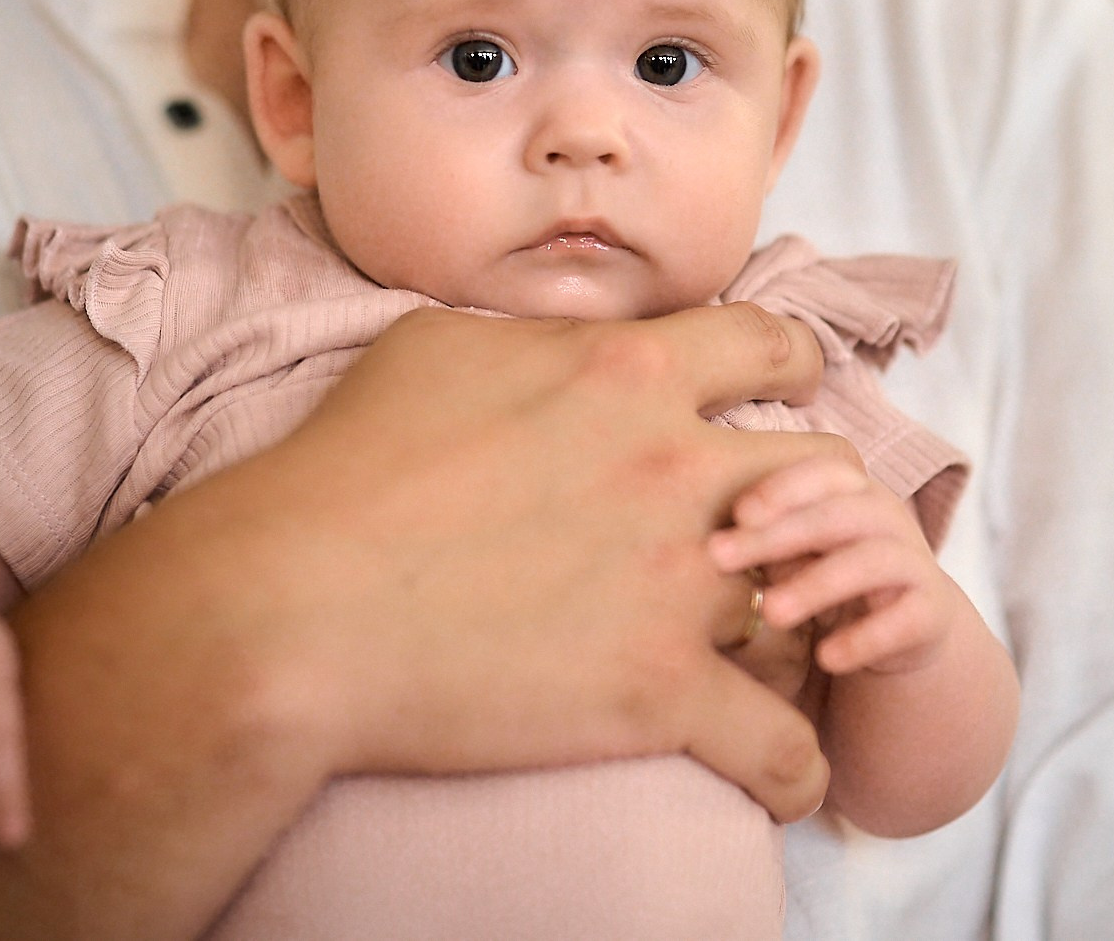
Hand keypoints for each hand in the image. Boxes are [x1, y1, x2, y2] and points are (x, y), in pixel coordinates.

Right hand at [41, 301, 844, 830]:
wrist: (292, 605)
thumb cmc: (345, 468)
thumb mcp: (438, 349)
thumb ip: (532, 340)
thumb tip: (557, 343)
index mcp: (630, 376)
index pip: (769, 345)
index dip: (791, 367)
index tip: (789, 387)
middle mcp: (678, 469)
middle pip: (820, 471)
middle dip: (814, 499)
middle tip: (787, 530)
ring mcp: (678, 585)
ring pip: (813, 600)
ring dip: (803, 623)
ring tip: (779, 648)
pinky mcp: (659, 695)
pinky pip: (780, 745)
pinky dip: (791, 766)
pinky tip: (779, 773)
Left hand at [709, 456, 960, 677]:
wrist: (903, 628)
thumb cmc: (824, 576)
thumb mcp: (791, 554)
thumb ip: (760, 541)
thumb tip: (702, 546)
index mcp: (850, 490)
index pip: (821, 472)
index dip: (782, 488)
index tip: (736, 513)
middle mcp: (886, 517)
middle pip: (837, 513)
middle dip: (778, 535)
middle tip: (720, 559)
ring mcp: (914, 562)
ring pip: (871, 561)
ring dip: (818, 584)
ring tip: (774, 613)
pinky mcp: (933, 613)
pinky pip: (906, 620)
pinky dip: (866, 637)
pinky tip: (827, 658)